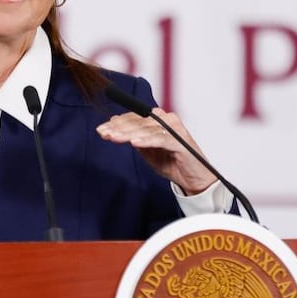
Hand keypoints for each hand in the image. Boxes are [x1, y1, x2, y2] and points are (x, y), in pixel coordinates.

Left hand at [96, 108, 215, 195]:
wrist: (194, 179)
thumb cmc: (173, 163)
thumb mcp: (148, 152)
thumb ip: (135, 140)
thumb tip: (116, 130)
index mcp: (159, 120)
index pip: (134, 118)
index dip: (117, 123)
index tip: (101, 129)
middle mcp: (167, 121)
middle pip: (138, 122)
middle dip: (119, 128)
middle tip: (104, 133)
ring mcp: (175, 130)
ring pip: (146, 130)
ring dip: (128, 134)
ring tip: (113, 137)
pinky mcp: (180, 142)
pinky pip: (160, 139)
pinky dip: (147, 141)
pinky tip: (134, 143)